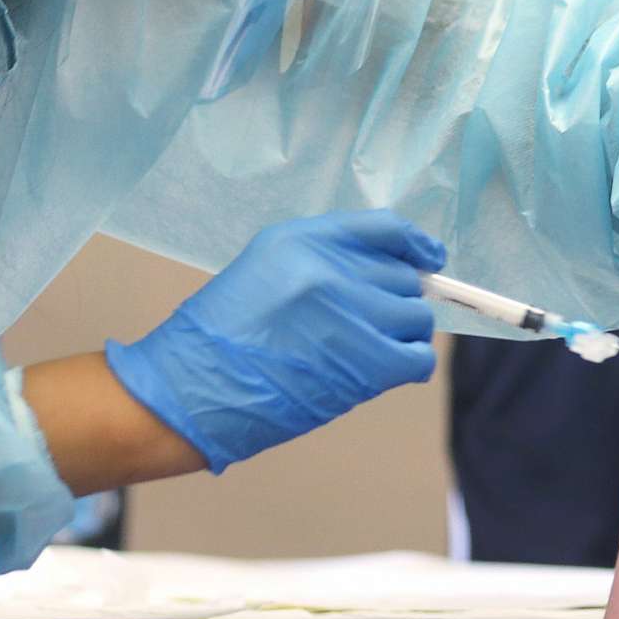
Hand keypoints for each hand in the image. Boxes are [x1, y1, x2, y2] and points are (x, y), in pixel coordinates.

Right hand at [103, 211, 442, 472]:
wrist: (189, 391)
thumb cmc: (222, 335)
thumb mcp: (265, 267)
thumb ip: (324, 258)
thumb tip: (396, 267)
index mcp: (303, 241)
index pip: (386, 228)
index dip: (414, 244)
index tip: (429, 258)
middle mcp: (330, 271)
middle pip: (404, 277)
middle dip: (393, 301)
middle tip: (364, 326)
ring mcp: (351, 316)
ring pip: (417, 317)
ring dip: (401, 335)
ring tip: (367, 351)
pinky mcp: (365, 364)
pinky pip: (419, 357)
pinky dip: (412, 365)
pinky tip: (390, 371)